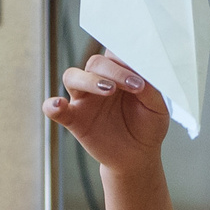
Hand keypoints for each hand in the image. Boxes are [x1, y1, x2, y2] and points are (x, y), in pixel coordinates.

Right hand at [43, 53, 170, 174]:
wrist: (138, 156)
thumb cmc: (148, 125)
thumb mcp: (157, 108)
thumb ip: (152, 89)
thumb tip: (144, 76)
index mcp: (119, 73)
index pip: (115, 54)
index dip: (126, 58)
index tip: (142, 72)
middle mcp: (98, 81)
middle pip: (95, 63)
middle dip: (114, 71)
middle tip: (133, 85)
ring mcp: (84, 99)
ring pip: (72, 77)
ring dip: (88, 80)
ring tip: (108, 90)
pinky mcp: (74, 119)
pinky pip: (54, 109)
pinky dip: (52, 105)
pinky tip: (58, 105)